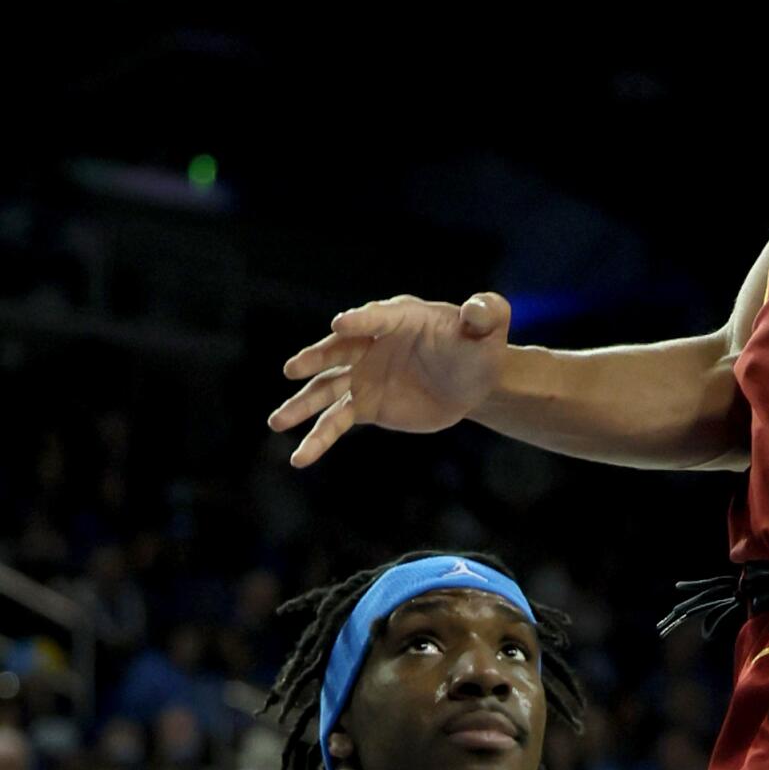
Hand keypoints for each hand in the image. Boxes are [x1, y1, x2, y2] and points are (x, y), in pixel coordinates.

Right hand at [269, 293, 512, 466]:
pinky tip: (300, 458)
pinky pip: (336, 422)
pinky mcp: (365, 405)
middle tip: (294, 368)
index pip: (377, 317)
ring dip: (301, 405)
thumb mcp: (491, 328)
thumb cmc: (479, 348)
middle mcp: (371, 343)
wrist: (473, 382)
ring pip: (326, 390)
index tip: (340, 324)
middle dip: (316, 358)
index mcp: (400, 318)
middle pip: (338, 351)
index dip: (360, 320)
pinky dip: (318, 439)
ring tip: (276, 423)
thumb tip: (479, 310)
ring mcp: (363, 375)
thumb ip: (487, 313)